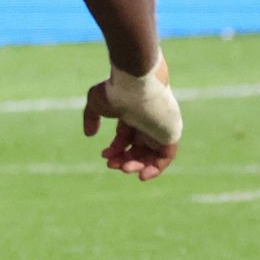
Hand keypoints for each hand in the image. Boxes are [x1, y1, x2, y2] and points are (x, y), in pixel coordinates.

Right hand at [84, 60, 179, 180]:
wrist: (135, 84)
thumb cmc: (116, 91)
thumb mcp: (96, 104)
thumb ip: (91, 118)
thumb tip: (89, 134)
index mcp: (133, 115)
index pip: (126, 139)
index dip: (115, 150)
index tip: (105, 155)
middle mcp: (148, 123)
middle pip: (138, 149)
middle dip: (124, 160)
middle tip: (112, 165)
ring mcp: (160, 129)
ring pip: (151, 155)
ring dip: (137, 165)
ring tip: (125, 169)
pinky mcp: (170, 134)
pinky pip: (166, 157)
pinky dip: (156, 168)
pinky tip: (142, 175)